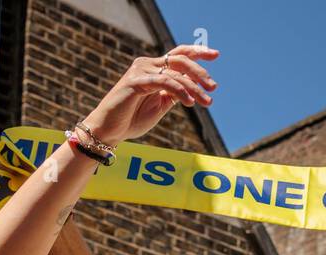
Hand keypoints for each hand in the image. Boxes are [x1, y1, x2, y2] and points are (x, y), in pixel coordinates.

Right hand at [82, 44, 217, 145]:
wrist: (109, 130)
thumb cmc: (131, 119)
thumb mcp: (159, 106)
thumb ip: (172, 95)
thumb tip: (191, 90)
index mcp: (153, 69)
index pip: (179, 55)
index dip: (197, 52)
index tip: (216, 55)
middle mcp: (147, 65)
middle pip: (180, 59)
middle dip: (200, 72)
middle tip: (213, 87)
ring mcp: (140, 71)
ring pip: (175, 72)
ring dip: (194, 87)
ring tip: (207, 101)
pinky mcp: (135, 81)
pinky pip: (164, 82)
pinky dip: (179, 91)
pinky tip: (190, 102)